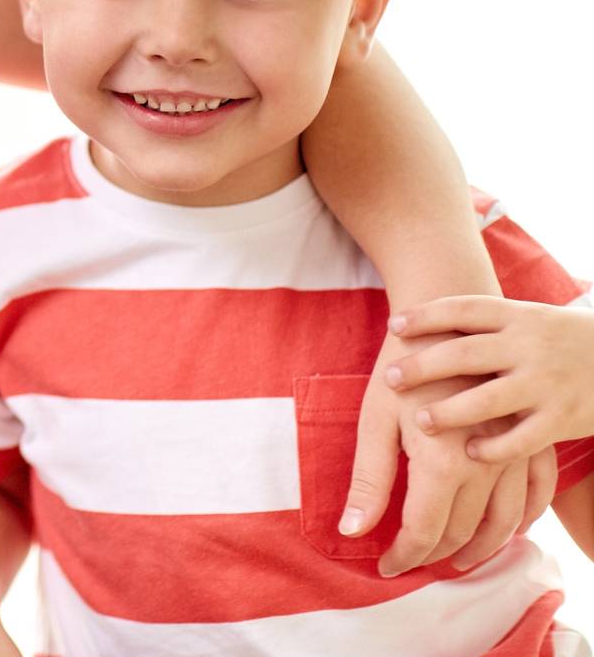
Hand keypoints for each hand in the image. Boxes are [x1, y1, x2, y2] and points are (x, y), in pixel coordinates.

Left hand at [342, 327, 548, 574]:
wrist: (447, 320)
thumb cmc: (401, 367)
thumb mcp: (374, 420)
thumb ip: (368, 481)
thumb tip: (352, 532)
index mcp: (443, 463)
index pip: (424, 532)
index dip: (402, 556)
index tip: (383, 567)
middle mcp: (485, 465)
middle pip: (462, 532)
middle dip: (433, 555)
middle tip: (409, 563)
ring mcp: (514, 453)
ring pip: (504, 523)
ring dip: (478, 548)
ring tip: (451, 559)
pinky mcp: (531, 440)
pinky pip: (535, 498)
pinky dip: (518, 523)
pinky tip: (501, 532)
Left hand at [386, 295, 593, 458]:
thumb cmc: (561, 340)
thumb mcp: (529, 320)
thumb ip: (485, 326)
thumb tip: (417, 324)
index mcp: (518, 317)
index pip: (464, 309)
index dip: (426, 316)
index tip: (394, 326)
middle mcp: (530, 347)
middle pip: (465, 354)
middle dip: (423, 366)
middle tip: (389, 378)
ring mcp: (547, 384)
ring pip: (488, 400)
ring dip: (450, 412)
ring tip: (420, 420)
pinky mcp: (564, 419)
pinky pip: (522, 439)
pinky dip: (494, 448)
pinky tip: (471, 453)